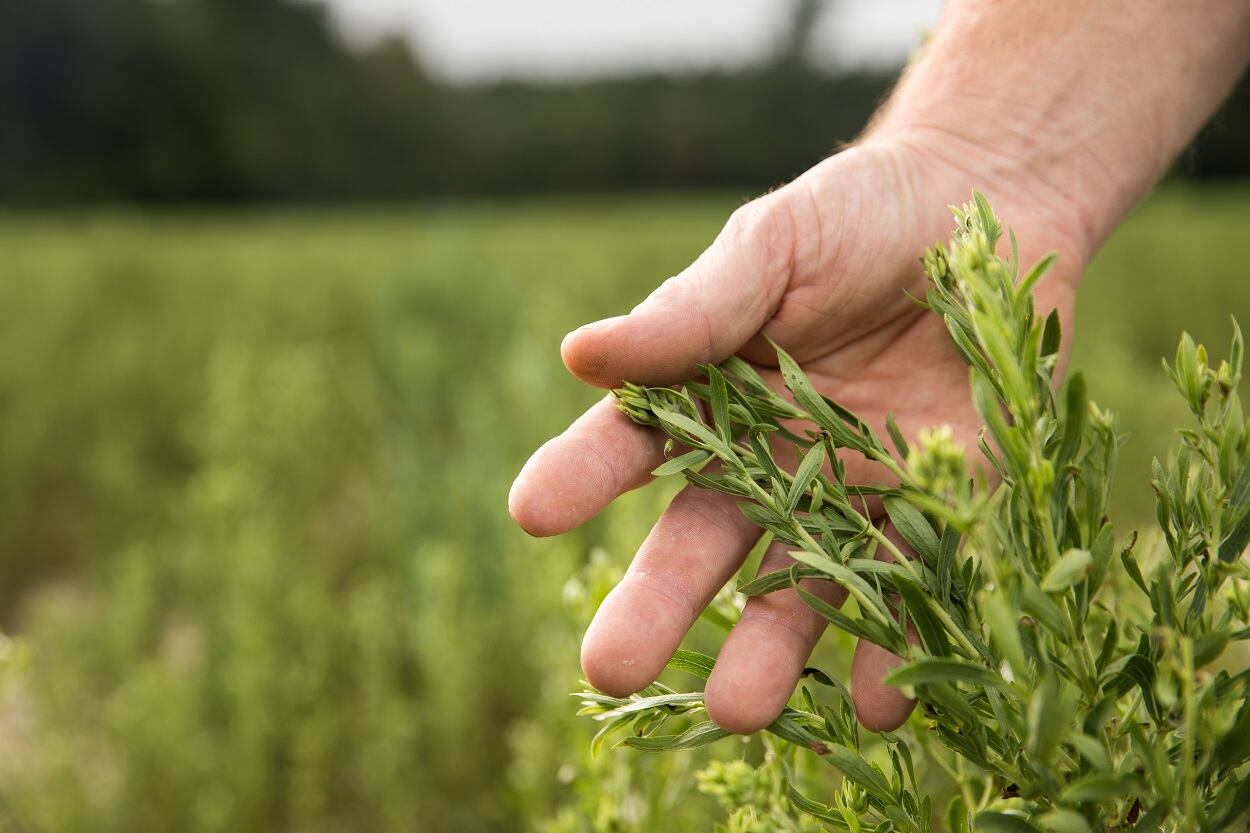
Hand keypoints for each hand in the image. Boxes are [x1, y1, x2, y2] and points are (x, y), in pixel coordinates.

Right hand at [509, 135, 1086, 732]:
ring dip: (770, 654)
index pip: (630, 446)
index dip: (581, 477)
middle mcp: (767, 462)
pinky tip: (876, 704)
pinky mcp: (937, 511)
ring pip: (799, 589)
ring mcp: (850, 496)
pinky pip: (913, 591)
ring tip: (738, 711)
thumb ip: (691, 311)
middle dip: (657, 607)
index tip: (533, 511)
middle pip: (702, 544)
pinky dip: (898, 650)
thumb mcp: (772, 247)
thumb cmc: (859, 214)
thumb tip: (580, 355)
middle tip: (609, 669)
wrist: (989, 208)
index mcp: (708, 396)